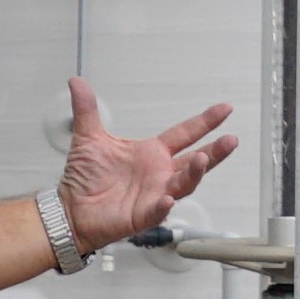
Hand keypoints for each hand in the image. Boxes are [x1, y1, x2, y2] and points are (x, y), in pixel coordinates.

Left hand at [58, 76, 236, 248]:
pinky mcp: (141, 216)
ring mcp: (154, 195)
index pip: (184, 135)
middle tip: (230, 140)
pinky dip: (163, 206)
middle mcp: (159, 174)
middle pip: (195, 162)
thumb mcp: (88, 138)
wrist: (69, 208)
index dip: (204, 122)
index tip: (224, 109)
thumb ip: (86, 109)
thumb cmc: (84, 179)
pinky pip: (157, 211)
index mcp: (152, 154)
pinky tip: (168, 199)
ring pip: (183, 185)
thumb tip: (77, 82)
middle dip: (214, 152)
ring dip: (195, 174)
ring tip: (202, 160)